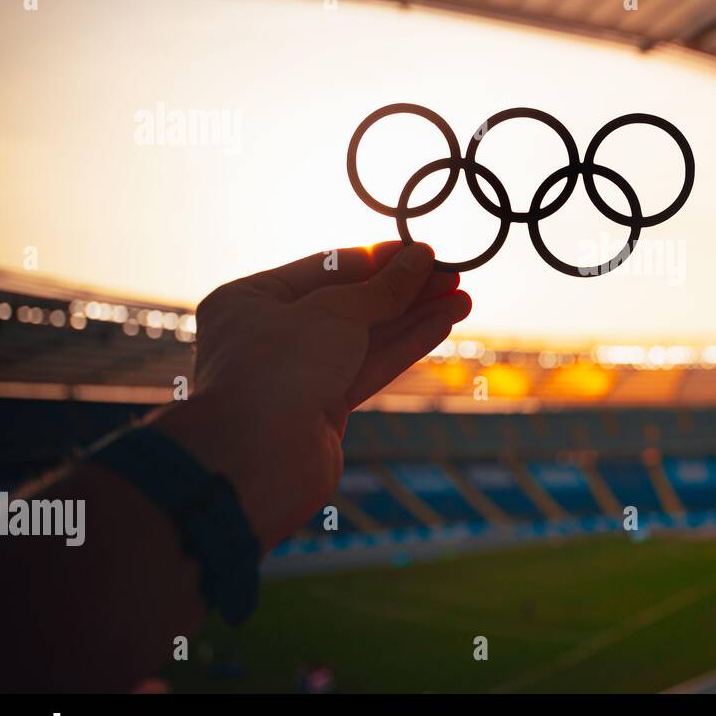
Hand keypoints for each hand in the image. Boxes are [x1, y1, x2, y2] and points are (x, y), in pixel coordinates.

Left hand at [152, 242, 469, 549]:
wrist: (257, 461)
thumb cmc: (278, 370)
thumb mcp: (334, 312)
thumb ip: (383, 287)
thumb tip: (421, 257)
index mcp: (252, 299)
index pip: (328, 268)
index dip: (381, 260)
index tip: (425, 253)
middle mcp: (272, 333)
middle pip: (352, 302)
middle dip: (405, 291)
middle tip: (454, 277)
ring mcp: (300, 373)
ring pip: (367, 337)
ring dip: (415, 317)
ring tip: (463, 300)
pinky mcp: (325, 407)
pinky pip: (370, 367)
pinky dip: (406, 346)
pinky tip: (442, 325)